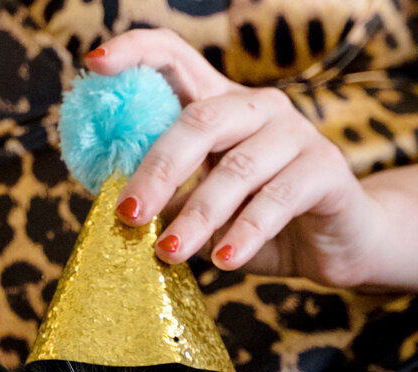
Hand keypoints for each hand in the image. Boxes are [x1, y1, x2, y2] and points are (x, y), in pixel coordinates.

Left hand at [85, 29, 385, 287]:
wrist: (334, 248)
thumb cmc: (255, 227)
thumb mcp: (202, 213)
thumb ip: (167, 204)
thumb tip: (115, 211)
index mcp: (220, 107)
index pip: (174, 59)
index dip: (135, 53)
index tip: (95, 66)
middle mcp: (258, 109)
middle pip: (200, 121)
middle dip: (157, 169)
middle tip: (128, 213)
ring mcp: (296, 134)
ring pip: (237, 168)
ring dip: (198, 215)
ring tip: (169, 252)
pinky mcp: (326, 170)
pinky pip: (279, 199)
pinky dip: (246, 233)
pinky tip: (224, 261)